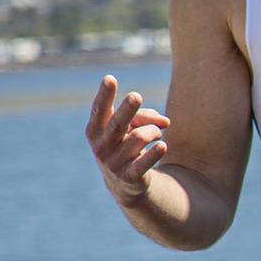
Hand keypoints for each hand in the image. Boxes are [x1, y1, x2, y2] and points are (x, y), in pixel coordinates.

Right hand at [86, 75, 170, 204]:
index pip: (99, 110)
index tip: (109, 78)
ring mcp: (113, 162)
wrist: (125, 182)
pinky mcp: (129, 176)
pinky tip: (162, 146)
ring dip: (154, 131)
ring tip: (158, 133)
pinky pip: (143, 163)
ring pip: (139, 138)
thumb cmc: (126, 144)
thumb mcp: (130, 128)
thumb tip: (165, 121)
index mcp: (95, 130)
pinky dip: (154, 153)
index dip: (104, 95)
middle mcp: (101, 146)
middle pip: (117, 124)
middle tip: (136, 96)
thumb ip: (144, 118)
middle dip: (127, 110)